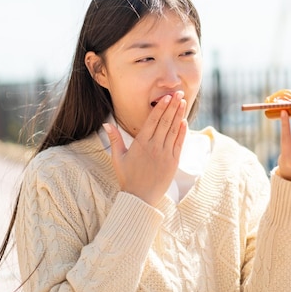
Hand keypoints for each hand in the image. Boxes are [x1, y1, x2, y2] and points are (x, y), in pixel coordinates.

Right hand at [104, 91, 186, 205]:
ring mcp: (165, 154)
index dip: (161, 108)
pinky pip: (179, 143)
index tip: (167, 97)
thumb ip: (114, 139)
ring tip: (183, 102)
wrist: (140, 198)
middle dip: (173, 106)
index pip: (153, 121)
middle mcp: (154, 147)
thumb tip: (106, 123)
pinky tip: (184, 121)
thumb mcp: (117, 158)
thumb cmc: (127, 177)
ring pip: (174, 130)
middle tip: (179, 93)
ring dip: (179, 115)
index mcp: (141, 144)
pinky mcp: (173, 162)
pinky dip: (182, 132)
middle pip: (165, 122)